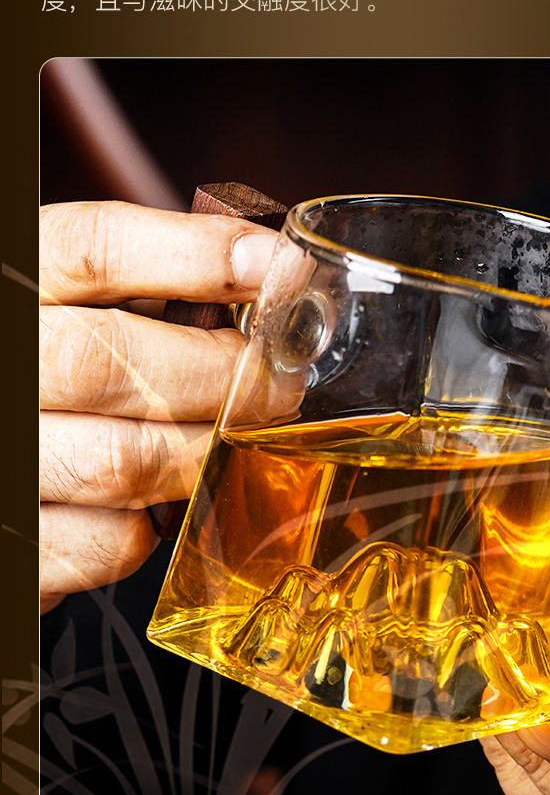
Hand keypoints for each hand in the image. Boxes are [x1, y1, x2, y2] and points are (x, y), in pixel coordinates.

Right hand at [40, 201, 277, 613]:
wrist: (10, 453)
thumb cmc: (57, 377)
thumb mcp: (82, 311)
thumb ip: (149, 294)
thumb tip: (266, 282)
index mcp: (15, 288)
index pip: (92, 248)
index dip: (195, 254)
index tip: (272, 264)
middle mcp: (2, 373)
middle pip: (107, 359)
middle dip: (220, 372)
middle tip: (278, 381)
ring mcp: (6, 462)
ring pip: (123, 460)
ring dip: (205, 450)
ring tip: (239, 435)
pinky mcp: (24, 546)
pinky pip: (114, 540)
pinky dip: (159, 524)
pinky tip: (164, 497)